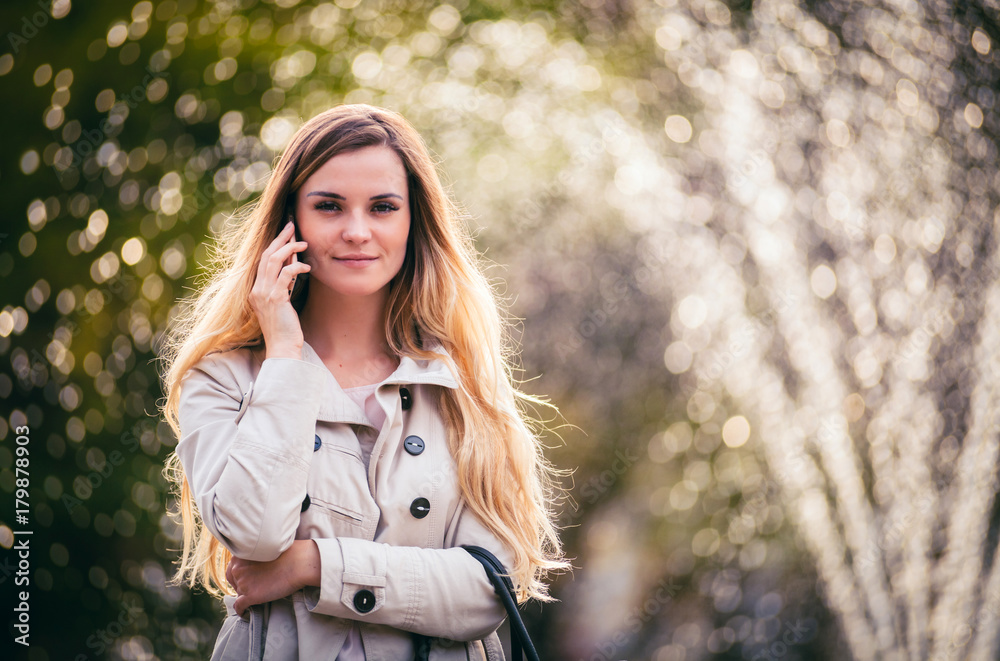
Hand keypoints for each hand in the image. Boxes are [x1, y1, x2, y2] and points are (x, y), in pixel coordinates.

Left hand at [226, 540, 320, 616]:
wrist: (299, 564)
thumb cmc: (289, 554)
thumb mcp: (265, 550)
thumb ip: (255, 557)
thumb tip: (253, 568)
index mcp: (240, 555)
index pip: (231, 571)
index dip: (238, 578)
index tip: (246, 581)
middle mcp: (238, 569)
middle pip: (235, 583)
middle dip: (243, 587)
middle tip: (255, 588)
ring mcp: (243, 583)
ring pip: (239, 594)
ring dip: (246, 596)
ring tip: (257, 598)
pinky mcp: (250, 596)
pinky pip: (239, 607)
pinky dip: (241, 610)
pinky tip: (244, 613)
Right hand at [249, 222, 309, 358]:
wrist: (282, 348)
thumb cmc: (285, 328)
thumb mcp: (282, 302)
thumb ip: (284, 283)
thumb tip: (293, 264)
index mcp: (256, 290)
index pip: (263, 260)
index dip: (275, 244)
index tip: (286, 232)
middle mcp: (257, 289)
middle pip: (266, 255)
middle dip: (280, 238)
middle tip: (292, 225)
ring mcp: (264, 294)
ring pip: (274, 261)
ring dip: (290, 248)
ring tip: (303, 242)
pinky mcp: (275, 299)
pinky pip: (286, 274)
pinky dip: (297, 267)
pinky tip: (307, 267)